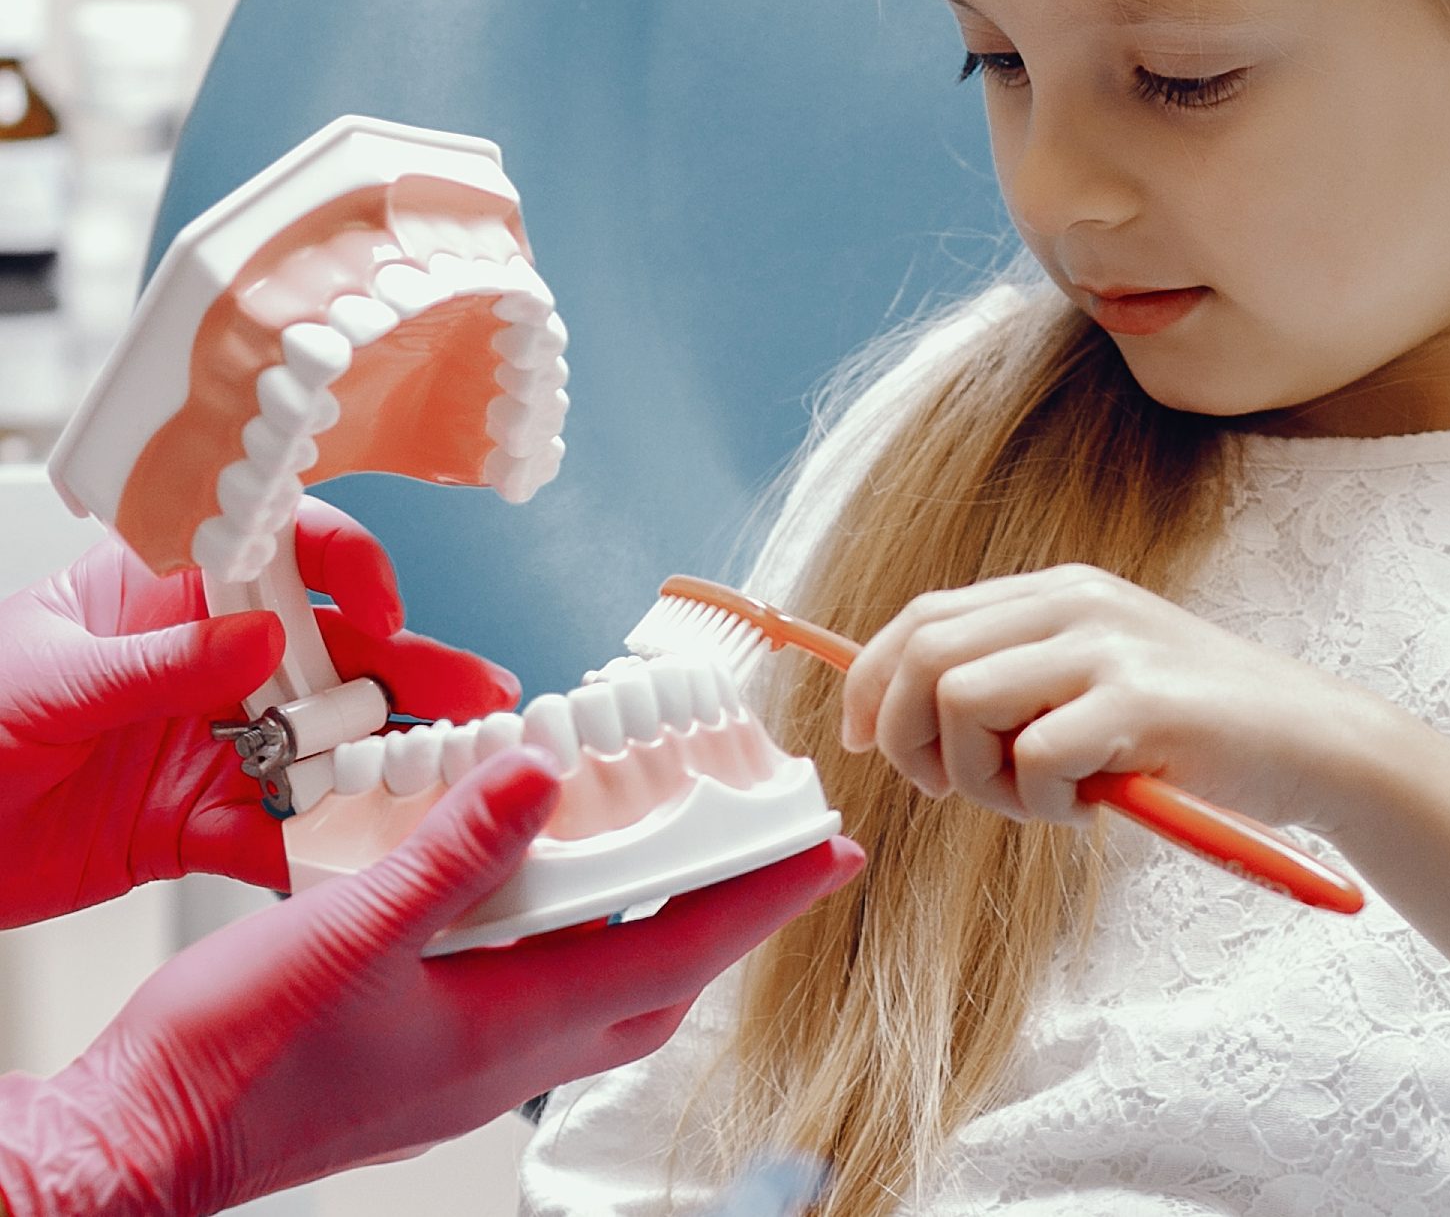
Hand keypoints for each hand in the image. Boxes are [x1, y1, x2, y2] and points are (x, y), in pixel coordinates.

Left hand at [0, 500, 521, 923]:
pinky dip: (316, 848)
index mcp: (158, 595)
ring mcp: (205, 744)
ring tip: (450, 780)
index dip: (341, 565)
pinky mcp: (192, 823)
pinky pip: (273, 831)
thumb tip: (258, 639)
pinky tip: (359, 854)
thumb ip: (156, 663)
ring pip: (319, 744)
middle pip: (326, 653)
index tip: (382, 605)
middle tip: (478, 697)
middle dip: (408, 673)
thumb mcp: (42, 682)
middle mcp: (199, 664)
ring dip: (382, 762)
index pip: (274, 553)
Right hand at [0, 746, 867, 1216]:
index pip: (676, 955)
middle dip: (728, 919)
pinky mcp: (425, 1067)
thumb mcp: (348, 932)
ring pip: (601, 999)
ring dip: (652, 933)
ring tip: (680, 863)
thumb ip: (454, 856)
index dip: (762, 900)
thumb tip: (547, 780)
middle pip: (659, 986)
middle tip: (776, 857)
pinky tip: (540, 902)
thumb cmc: (230, 1061)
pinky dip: (569, 946)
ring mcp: (467, 1071)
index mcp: (510, 1031)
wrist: (139, 1146)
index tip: (832, 856)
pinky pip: (535, 1001)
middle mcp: (507, 1062)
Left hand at [839, 563, 1368, 831]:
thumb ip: (1020, 684)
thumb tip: (901, 719)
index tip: (865, 744)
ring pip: (962, 701)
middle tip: (961, 789)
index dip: (872, 683)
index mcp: (1061, 592)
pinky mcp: (1138, 702)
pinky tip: (1096, 804)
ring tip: (1047, 799)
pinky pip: (1032, 758)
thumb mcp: (1099, 684)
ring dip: (982, 778)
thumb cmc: (1200, 732)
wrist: (1317, 743)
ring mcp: (1108, 647)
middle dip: (913, 740)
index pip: (923, 618)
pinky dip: (1044, 802)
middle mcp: (1077, 603)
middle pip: (925, 656)